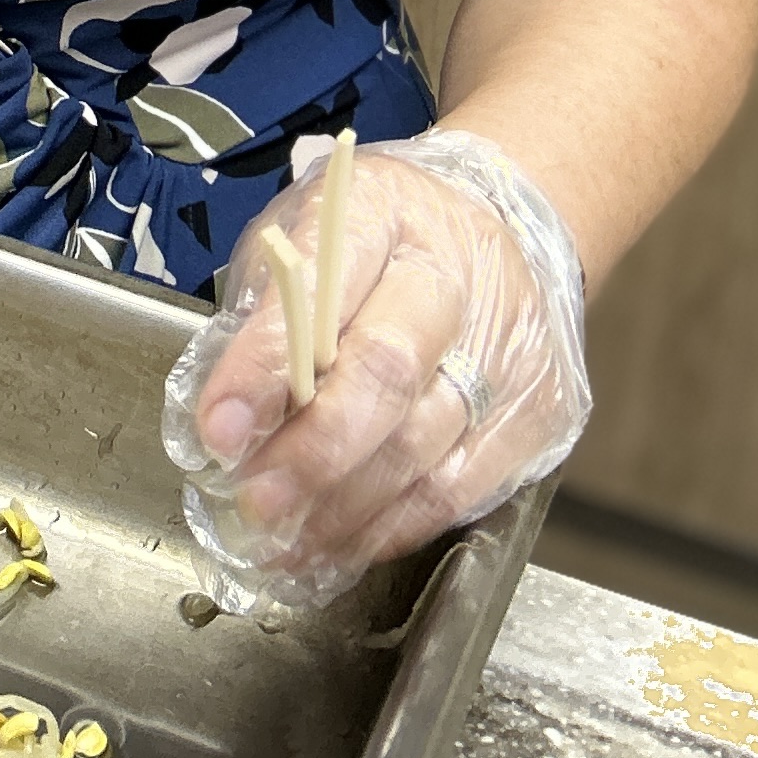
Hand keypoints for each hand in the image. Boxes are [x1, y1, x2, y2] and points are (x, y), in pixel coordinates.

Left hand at [162, 126, 589, 608]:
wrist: (504, 228)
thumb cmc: (379, 239)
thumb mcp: (303, 231)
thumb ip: (269, 311)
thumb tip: (227, 420)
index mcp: (382, 212)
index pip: (321, 292)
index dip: (265, 368)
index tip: (218, 431)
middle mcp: (454, 278)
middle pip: (387, 374)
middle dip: (313, 453)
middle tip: (256, 503)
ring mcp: (508, 349)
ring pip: (424, 446)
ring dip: (344, 509)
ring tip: (285, 544)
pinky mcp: (539, 413)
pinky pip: (460, 490)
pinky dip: (393, 527)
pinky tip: (342, 545)